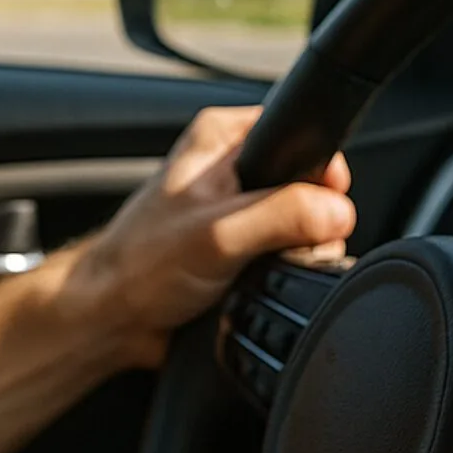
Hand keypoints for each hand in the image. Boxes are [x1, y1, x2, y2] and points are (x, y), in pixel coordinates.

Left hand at [70, 105, 353, 368]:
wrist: (115, 317)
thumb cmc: (141, 267)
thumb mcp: (218, 234)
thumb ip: (282, 215)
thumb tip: (337, 212)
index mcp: (222, 136)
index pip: (301, 136)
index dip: (323, 175)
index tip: (322, 208)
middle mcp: (230, 164)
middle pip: (310, 186)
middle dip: (310, 224)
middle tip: (275, 249)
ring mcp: (237, 205)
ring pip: (304, 223)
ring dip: (296, 253)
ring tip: (256, 270)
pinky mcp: (241, 243)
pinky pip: (288, 252)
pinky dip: (284, 271)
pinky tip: (257, 284)